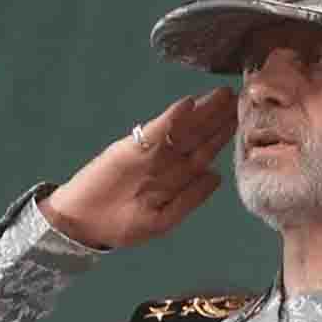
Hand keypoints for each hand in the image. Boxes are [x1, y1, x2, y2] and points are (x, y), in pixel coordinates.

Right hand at [38, 87, 237, 248]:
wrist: (79, 224)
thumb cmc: (120, 225)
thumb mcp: (161, 220)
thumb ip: (189, 200)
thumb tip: (215, 176)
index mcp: (176, 178)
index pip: (204, 152)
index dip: (222, 138)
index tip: (243, 121)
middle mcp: (166, 161)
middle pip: (197, 136)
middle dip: (218, 118)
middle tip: (239, 98)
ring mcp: (149, 153)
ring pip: (181, 129)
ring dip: (202, 112)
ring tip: (222, 95)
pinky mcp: (130, 148)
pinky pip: (155, 132)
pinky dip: (171, 118)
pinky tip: (188, 104)